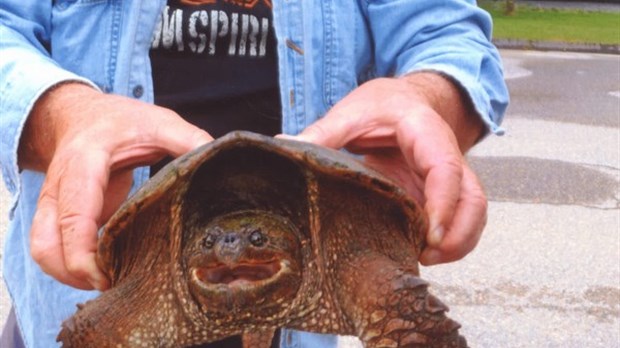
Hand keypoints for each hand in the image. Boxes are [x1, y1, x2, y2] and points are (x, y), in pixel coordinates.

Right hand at [19, 83, 211, 289]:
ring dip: (68, 275)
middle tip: (116, 284)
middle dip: (76, 274)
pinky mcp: (55, 216)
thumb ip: (188, 139)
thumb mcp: (158, 122)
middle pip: (48, 244)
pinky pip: (50, 249)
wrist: (81, 115)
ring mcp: (52, 204)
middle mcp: (59, 187)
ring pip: (42, 251)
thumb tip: (217, 159)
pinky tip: (102, 270)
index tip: (106, 275)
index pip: (75, 215)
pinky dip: (69, 267)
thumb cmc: (120, 120)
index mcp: (84, 163)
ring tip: (109, 281)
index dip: (84, 253)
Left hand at [282, 73, 486, 264]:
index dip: (443, 201)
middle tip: (427, 256)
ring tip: (424, 260)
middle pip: (472, 197)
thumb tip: (284, 147)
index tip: (429, 232)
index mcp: (424, 130)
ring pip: (474, 212)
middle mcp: (445, 154)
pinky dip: (450, 240)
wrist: (405, 100)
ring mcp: (447, 177)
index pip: (445, 166)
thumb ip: (322, 132)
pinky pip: (460, 219)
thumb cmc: (382, 104)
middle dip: (458, 233)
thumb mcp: (350, 112)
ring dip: (458, 242)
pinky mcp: (441, 193)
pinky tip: (423, 252)